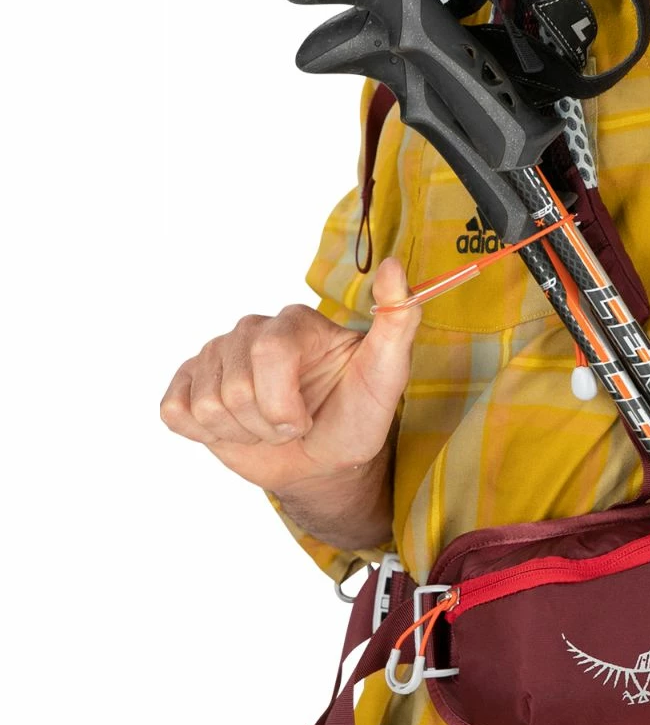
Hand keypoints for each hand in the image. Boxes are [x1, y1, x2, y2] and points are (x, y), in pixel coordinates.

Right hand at [160, 258, 420, 494]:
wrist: (325, 459)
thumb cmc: (356, 415)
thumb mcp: (388, 374)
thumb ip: (398, 320)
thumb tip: (392, 265)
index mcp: (294, 323)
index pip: (268, 355)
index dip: (283, 404)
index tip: (307, 420)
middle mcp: (250, 330)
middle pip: (235, 388)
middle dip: (268, 424)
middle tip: (292, 426)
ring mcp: (215, 356)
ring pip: (207, 406)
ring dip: (243, 432)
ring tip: (268, 427)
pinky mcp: (188, 384)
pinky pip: (175, 412)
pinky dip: (207, 434)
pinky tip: (236, 428)